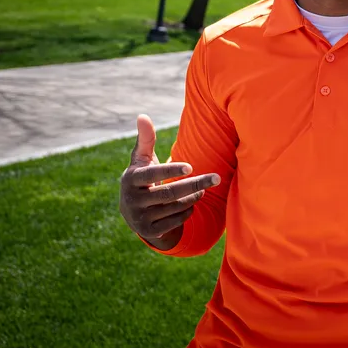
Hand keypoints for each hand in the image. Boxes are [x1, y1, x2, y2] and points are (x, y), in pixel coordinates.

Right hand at [119, 115, 219, 250]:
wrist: (132, 213)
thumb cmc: (143, 178)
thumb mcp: (141, 160)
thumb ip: (145, 139)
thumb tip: (142, 115)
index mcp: (131, 179)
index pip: (151, 174)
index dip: (170, 171)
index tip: (191, 166)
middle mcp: (132, 200)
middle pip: (170, 193)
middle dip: (195, 184)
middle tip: (216, 177)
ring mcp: (140, 218)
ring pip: (176, 207)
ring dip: (194, 197)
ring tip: (203, 189)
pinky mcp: (150, 232)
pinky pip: (177, 221)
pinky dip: (188, 211)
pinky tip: (190, 204)